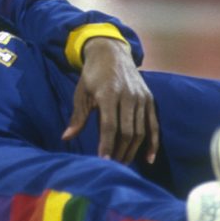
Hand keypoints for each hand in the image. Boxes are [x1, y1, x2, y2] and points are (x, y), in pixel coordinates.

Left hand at [61, 37, 158, 163]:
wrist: (112, 52)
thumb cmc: (93, 74)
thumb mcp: (81, 92)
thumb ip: (78, 116)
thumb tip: (66, 137)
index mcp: (109, 93)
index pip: (109, 125)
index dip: (106, 145)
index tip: (103, 162)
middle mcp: (128, 96)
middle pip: (127, 131)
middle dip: (119, 152)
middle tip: (112, 167)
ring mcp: (141, 98)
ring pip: (140, 131)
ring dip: (132, 150)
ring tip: (122, 163)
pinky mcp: (150, 100)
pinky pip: (154, 125)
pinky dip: (153, 143)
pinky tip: (148, 159)